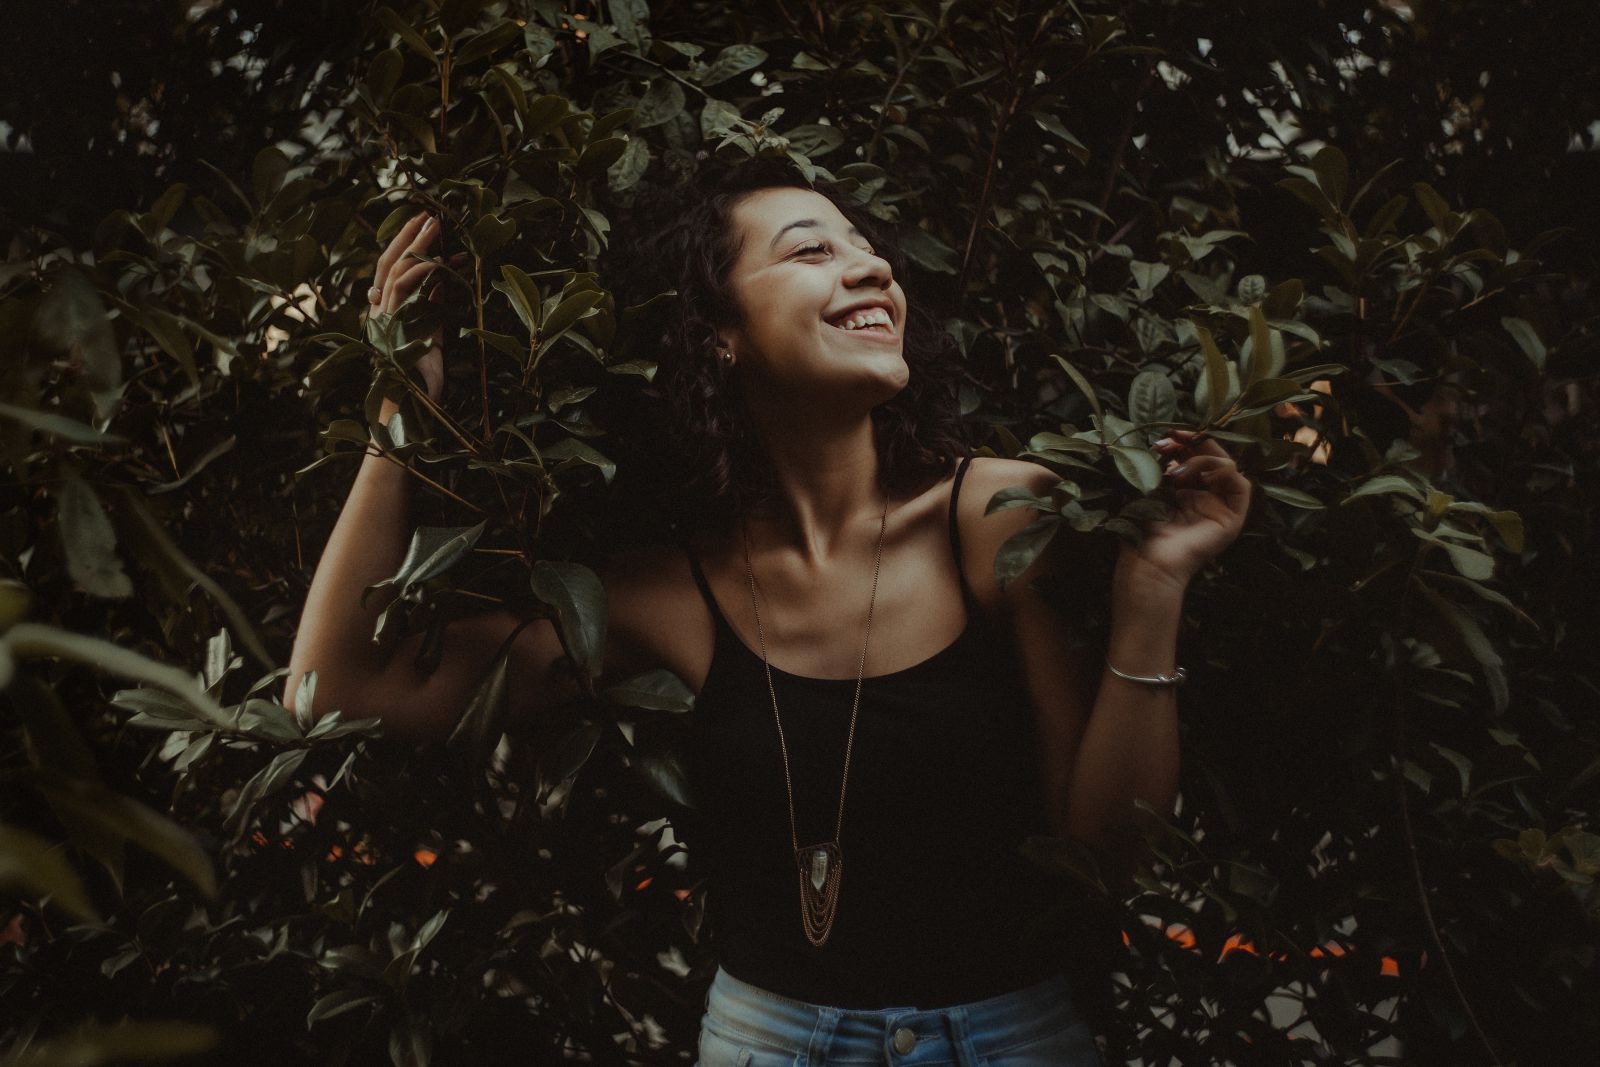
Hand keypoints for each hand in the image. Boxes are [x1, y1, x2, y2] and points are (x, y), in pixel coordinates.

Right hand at [370, 210, 445, 400]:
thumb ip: (433, 309)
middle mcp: (382, 310)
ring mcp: (384, 314)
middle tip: (427, 215)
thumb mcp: (433, 335)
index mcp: (390, 312)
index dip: (408, 248)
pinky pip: (403, 285)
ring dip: (416, 244)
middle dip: (408, 236)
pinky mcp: (393, 320)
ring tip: (435, 225)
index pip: (394, 270)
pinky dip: (420, 269)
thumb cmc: (422, 376)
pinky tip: (437, 259)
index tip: (427, 230)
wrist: (412, 403)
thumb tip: (441, 285)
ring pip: (395, 267)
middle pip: (389, 261)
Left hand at [1124, 429, 1252, 588]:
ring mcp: (1220, 508)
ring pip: (1228, 467)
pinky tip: (1204, 477)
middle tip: (1173, 438)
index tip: (1166, 435)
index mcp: (1185, 490)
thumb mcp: (1150, 488)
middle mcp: (1205, 497)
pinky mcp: (1232, 519)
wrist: (1148, 560)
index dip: (1184, 442)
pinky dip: (1226, 473)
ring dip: (1204, 460)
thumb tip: (1168, 442)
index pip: (1195, 456)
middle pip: (1213, 457)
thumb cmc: (1142, 529)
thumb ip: (1162, 466)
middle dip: (1194, 443)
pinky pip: (1242, 487)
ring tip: (1177, 473)